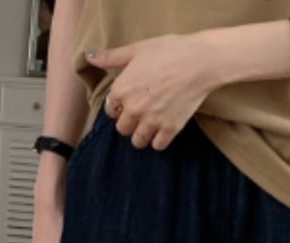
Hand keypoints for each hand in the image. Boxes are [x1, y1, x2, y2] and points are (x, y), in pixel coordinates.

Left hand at [87, 34, 218, 150]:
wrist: (198, 61)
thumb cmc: (168, 50)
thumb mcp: (137, 49)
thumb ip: (112, 57)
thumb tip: (90, 57)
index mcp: (122, 90)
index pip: (110, 110)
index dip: (119, 106)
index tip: (128, 101)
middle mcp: (133, 109)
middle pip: (122, 128)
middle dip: (129, 122)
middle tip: (141, 114)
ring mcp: (151, 121)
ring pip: (138, 141)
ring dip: (142, 135)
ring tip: (150, 125)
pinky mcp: (169, 129)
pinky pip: (158, 145)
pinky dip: (159, 141)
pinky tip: (163, 131)